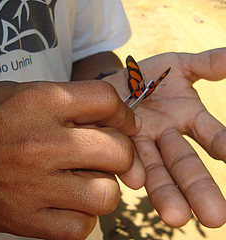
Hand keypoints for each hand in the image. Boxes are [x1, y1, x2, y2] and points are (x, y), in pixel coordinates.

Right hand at [0, 80, 142, 238]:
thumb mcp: (31, 96)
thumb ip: (78, 106)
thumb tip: (124, 126)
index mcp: (39, 103)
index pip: (105, 100)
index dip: (125, 113)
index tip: (127, 124)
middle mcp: (39, 143)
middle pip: (117, 151)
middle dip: (123, 153)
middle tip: (112, 154)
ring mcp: (32, 186)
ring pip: (106, 195)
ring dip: (105, 187)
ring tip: (88, 179)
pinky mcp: (25, 221)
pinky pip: (81, 226)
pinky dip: (83, 214)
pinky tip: (69, 200)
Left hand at [106, 48, 225, 227]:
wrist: (116, 81)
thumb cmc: (149, 75)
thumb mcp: (178, 66)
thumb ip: (207, 64)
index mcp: (186, 118)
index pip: (211, 135)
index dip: (223, 145)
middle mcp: (166, 136)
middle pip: (184, 164)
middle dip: (197, 188)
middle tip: (214, 218)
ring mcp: (141, 143)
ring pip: (155, 170)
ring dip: (165, 192)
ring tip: (176, 217)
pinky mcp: (117, 144)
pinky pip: (124, 157)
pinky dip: (130, 169)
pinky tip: (135, 180)